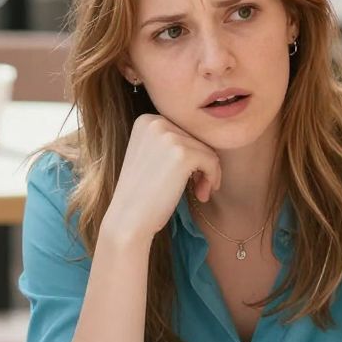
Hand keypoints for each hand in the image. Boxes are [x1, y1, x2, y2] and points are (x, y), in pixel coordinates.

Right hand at [102, 113, 221, 247]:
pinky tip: (201, 194)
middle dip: (202, 164)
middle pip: (197, 138)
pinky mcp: (182, 154)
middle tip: (197, 188)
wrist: (128, 220)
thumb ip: (171, 142)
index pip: (184, 131)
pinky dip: (212, 178)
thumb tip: (208, 137)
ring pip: (207, 149)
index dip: (192, 154)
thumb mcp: (152, 156)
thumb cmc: (143, 194)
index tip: (189, 177)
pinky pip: (212, 160)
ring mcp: (168, 137)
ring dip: (209, 174)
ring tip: (200, 193)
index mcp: (146, 121)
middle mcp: (155, 122)